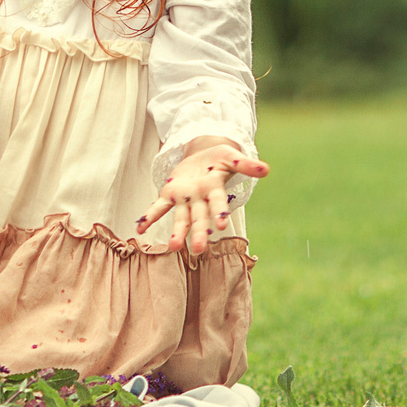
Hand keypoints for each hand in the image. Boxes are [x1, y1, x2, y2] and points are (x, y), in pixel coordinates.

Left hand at [136, 144, 270, 257]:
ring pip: (181, 218)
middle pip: (200, 218)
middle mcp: (200, 199)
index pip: (218, 203)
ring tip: (173, 247)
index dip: (219, 212)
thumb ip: (246, 164)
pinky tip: (140, 230)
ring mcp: (184, 199)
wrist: (202, 156)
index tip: (222, 225)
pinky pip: (159, 207)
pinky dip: (149, 217)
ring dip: (177, 233)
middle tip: (197, 250)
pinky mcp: (170, 194)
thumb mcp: (232, 157)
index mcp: (215, 190)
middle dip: (198, 233)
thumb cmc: (220, 159)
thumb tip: (266, 169)